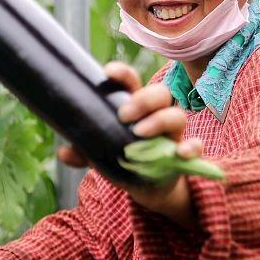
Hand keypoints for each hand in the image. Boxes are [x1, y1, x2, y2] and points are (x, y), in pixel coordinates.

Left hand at [58, 61, 201, 222]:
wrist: (148, 187)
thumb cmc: (124, 158)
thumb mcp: (101, 154)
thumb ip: (84, 151)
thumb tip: (64, 152)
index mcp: (134, 107)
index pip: (131, 82)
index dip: (122, 73)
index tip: (108, 72)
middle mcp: (156, 116)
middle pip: (159, 93)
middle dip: (143, 99)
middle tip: (123, 114)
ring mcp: (172, 134)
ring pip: (177, 115)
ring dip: (159, 120)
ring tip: (139, 133)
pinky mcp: (183, 154)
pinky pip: (195, 146)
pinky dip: (191, 147)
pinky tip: (180, 153)